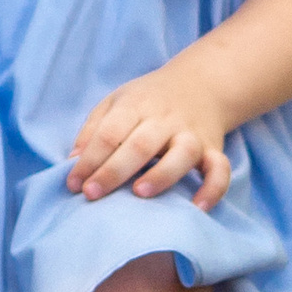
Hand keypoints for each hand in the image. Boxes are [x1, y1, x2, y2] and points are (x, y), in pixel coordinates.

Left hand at [68, 60, 235, 210]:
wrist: (201, 84)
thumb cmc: (148, 100)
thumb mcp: (115, 102)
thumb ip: (93, 130)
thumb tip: (72, 163)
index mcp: (136, 106)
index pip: (109, 133)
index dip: (89, 159)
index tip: (73, 184)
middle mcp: (165, 119)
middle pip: (140, 144)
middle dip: (114, 170)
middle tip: (92, 193)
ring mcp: (191, 134)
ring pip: (182, 154)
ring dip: (162, 174)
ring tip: (140, 192)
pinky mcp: (213, 148)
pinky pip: (219, 169)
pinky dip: (213, 188)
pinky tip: (198, 207)